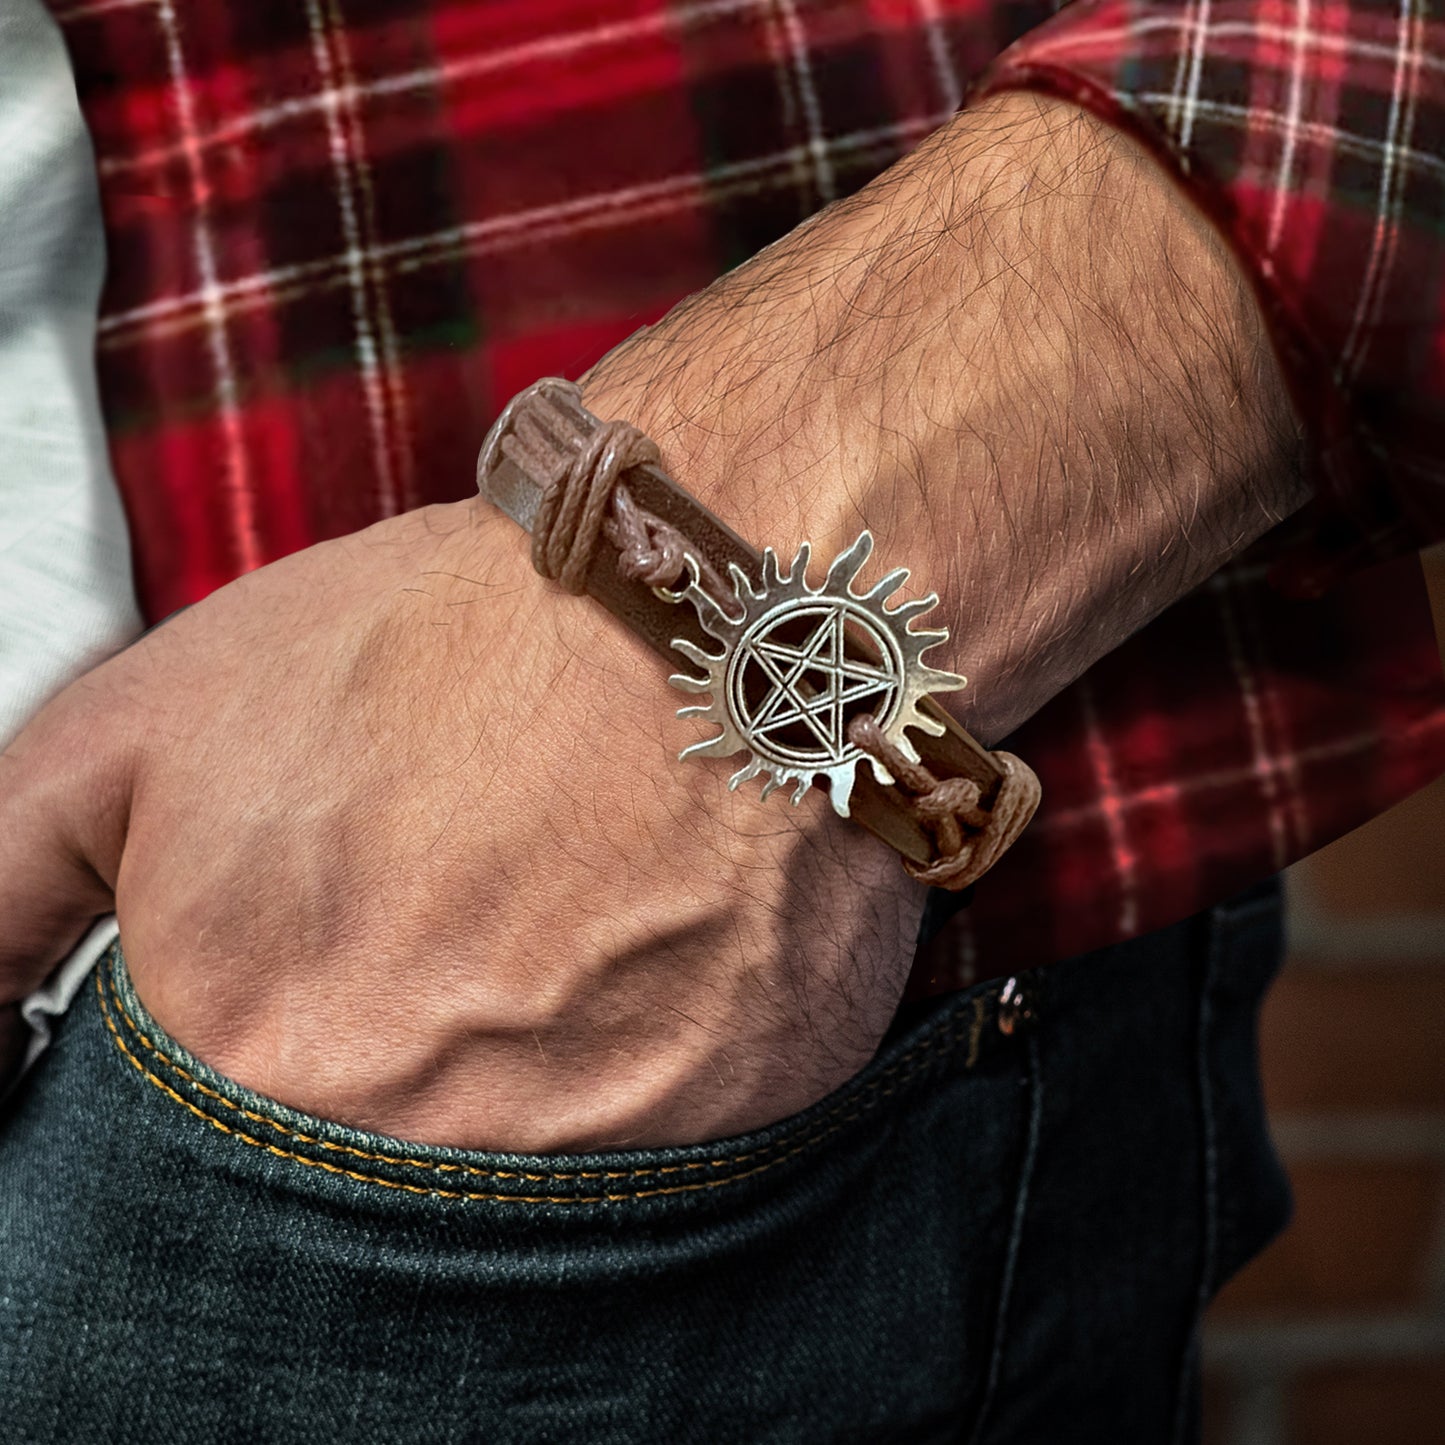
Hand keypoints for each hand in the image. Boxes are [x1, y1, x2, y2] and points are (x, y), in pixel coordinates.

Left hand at [0, 94, 1304, 1148]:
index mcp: (270, 1065)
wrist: (707, 601)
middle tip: (444, 960)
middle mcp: (436, 1147)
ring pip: (527, 1191)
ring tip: (550, 941)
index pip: (211, 1195)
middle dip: (389, 1088)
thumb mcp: (151, 722)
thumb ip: (1, 887)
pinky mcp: (747, 1126)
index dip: (267, 1076)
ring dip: (526, 1083)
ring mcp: (608, 1156)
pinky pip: (668, 1156)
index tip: (312, 1021)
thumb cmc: (449, 640)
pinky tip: (642, 957)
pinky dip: (645, 1073)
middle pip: (376, 1195)